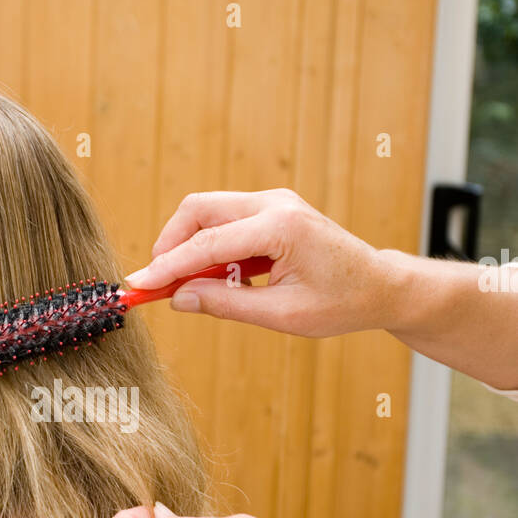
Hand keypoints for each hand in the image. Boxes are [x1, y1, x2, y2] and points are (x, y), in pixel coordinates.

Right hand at [122, 188, 390, 337]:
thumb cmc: (341, 302)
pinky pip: (226, 221)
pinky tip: (218, 280)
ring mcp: (274, 202)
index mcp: (281, 227)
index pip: (207, 244)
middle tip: (157, 284)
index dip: (167, 266)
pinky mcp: (272, 209)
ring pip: (208, 212)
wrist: (379, 286)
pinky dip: (210, 247)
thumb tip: (179, 298)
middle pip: (198, 210)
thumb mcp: (282, 315)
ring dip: (190, 247)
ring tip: (192, 288)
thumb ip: (226, 305)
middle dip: (170, 245)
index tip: (138, 285)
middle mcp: (274, 203)